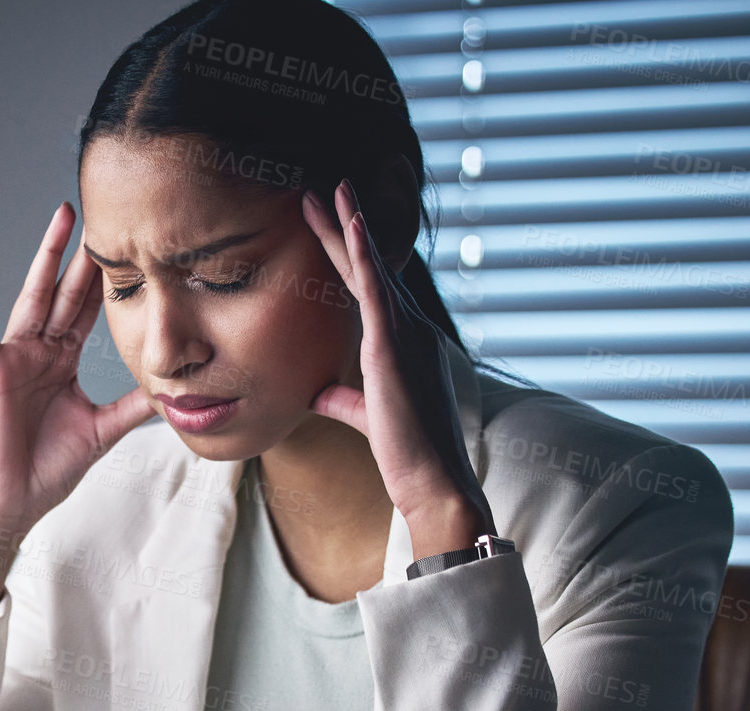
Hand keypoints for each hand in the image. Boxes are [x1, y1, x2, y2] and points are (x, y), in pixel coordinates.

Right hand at [0, 201, 154, 537]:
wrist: (13, 502)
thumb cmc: (48, 470)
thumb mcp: (104, 430)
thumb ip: (134, 405)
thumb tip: (173, 391)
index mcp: (62, 362)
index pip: (88, 311)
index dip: (107, 280)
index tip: (130, 246)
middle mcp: (39, 352)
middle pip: (67, 292)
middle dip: (85, 254)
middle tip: (102, 212)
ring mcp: (14, 357)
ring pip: (34, 295)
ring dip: (46, 254)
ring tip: (62, 216)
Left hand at [301, 180, 495, 557]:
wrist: (434, 482)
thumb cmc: (408, 455)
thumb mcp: (369, 417)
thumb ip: (345, 401)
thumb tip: (316, 394)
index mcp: (406, 343)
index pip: (371, 289)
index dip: (349, 254)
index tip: (329, 223)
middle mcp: (412, 329)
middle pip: (371, 267)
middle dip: (346, 226)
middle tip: (323, 189)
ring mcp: (408, 334)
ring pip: (373, 268)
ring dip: (351, 226)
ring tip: (329, 190)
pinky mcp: (395, 347)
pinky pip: (377, 291)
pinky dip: (364, 256)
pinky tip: (351, 226)